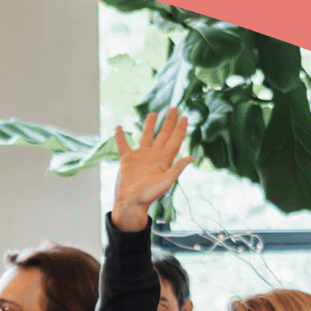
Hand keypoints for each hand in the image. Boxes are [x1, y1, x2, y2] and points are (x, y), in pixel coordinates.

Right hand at [111, 109, 193, 232]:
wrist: (132, 202)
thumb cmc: (150, 194)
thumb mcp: (167, 181)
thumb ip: (177, 168)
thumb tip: (192, 157)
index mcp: (165, 159)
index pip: (175, 139)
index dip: (181, 128)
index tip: (185, 116)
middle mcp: (154, 155)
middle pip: (163, 134)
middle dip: (169, 121)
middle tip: (174, 108)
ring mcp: (140, 156)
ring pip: (146, 135)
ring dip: (150, 124)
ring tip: (154, 113)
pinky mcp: (127, 160)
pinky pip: (123, 145)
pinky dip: (120, 136)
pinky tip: (119, 127)